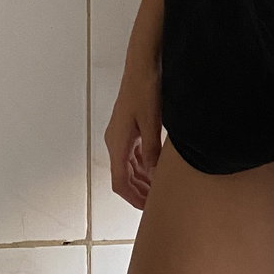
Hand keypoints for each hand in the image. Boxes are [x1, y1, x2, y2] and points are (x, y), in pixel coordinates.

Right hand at [103, 56, 164, 209]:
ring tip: (158, 191)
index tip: (146, 210)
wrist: (143, 63)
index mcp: (117, 142)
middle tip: (156, 205)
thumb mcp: (152, 123)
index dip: (132, 198)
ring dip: (141, 179)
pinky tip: (157, 168)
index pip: (120, 181)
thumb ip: (152, 152)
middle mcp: (115, 140)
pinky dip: (143, 164)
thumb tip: (154, 176)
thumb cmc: (145, 89)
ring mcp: (122, 133)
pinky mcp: (130, 125)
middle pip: (123, 176)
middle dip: (138, 192)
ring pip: (128, 165)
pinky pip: (134, 153)